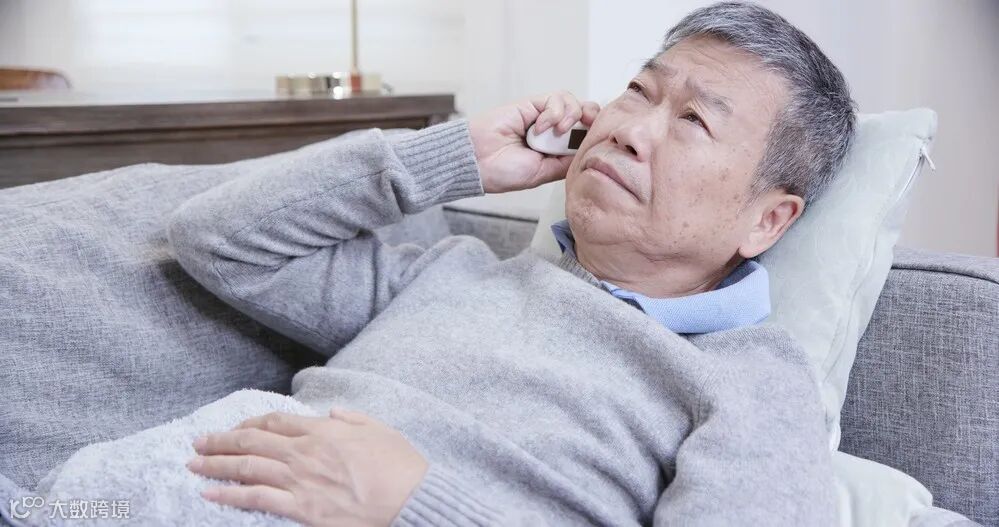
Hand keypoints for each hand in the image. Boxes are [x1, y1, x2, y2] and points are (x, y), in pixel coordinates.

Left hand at [188, 408, 427, 526]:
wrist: (410, 498)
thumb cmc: (399, 464)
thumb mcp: (378, 428)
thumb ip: (351, 418)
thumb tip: (332, 412)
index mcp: (323, 430)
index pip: (275, 422)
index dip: (250, 423)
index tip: (235, 428)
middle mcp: (305, 452)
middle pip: (252, 441)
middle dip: (221, 441)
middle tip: (198, 442)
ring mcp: (300, 480)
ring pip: (247, 467)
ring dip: (216, 465)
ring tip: (193, 465)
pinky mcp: (302, 509)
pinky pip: (256, 498)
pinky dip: (230, 494)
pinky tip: (211, 493)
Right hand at [469, 91, 599, 193]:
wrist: (479, 161)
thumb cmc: (504, 172)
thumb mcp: (544, 173)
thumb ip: (566, 162)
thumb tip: (589, 152)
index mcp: (557, 150)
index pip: (586, 134)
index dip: (596, 131)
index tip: (598, 139)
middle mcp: (553, 132)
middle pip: (586, 113)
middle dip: (591, 117)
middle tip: (586, 127)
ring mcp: (543, 116)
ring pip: (573, 103)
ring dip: (570, 115)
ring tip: (557, 130)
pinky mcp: (533, 104)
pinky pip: (556, 98)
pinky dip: (553, 112)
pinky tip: (539, 126)